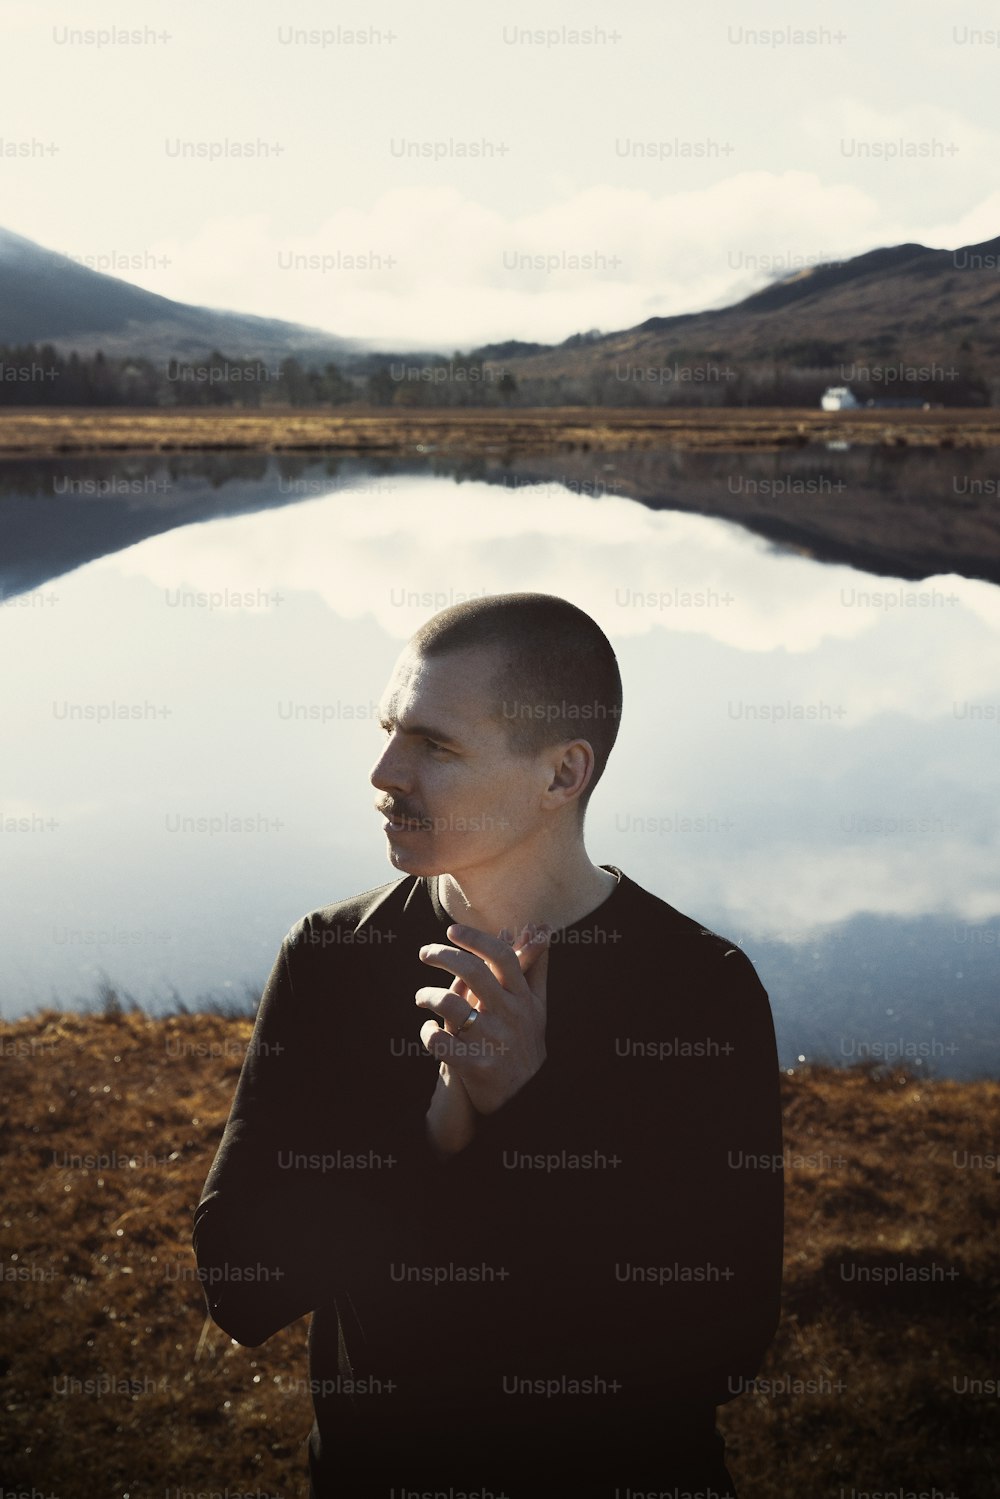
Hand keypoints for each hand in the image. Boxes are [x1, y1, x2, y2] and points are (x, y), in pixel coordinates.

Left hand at [415, 921, 549, 1117]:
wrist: (526, 1096)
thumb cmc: (527, 1043)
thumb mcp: (538, 1005)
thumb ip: (536, 967)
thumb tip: (542, 929)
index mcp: (522, 998)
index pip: (502, 957)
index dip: (476, 939)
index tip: (451, 930)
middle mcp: (509, 1016)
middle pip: (473, 973)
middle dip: (443, 956)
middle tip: (425, 952)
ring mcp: (492, 1041)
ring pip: (451, 1005)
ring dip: (429, 995)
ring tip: (422, 997)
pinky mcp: (476, 1067)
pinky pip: (441, 1043)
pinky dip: (427, 1033)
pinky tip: (427, 1030)